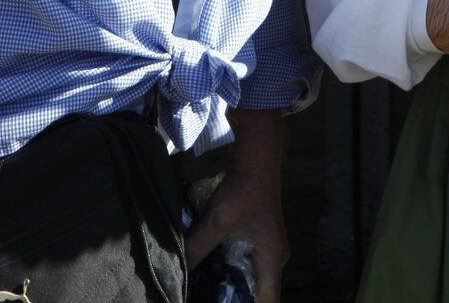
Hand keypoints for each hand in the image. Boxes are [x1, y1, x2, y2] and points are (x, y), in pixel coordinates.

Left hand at [188, 168, 286, 301]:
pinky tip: (208, 270)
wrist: (255, 160)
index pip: (268, 301)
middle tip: (208, 299)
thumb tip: (175, 271)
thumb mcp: (216, 223)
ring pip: (250, 277)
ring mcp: (266, 248)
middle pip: (258, 292)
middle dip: (234, 300)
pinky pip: (244, 263)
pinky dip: (228, 270)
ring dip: (230, 285)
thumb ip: (196, 249)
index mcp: (272, 260)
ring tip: (205, 292)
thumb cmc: (243, 192)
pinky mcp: (257, 238)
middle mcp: (274, 258)